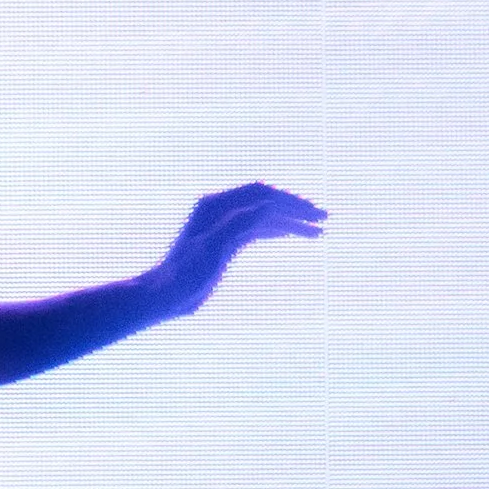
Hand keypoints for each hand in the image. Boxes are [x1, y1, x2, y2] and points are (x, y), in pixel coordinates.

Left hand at [149, 183, 324, 319]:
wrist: (163, 295)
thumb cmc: (184, 273)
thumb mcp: (213, 247)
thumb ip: (240, 223)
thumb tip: (270, 205)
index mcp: (216, 204)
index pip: (261, 193)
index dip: (290, 201)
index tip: (314, 213)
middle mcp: (220, 209)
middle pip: (266, 201)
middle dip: (296, 208)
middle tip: (324, 218)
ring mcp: (224, 224)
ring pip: (265, 216)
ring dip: (291, 221)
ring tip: (319, 231)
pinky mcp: (226, 241)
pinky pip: (258, 229)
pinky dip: (278, 230)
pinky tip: (295, 234)